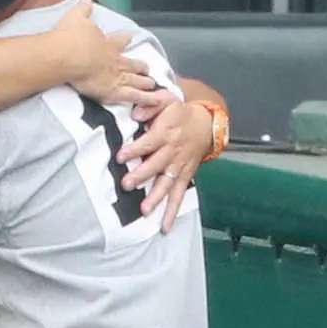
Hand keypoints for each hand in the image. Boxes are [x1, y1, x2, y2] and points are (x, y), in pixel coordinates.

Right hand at [55, 0, 156, 104]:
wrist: (69, 55)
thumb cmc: (71, 37)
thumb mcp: (76, 18)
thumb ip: (83, 10)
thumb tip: (86, 0)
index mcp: (107, 44)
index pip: (119, 41)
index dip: (125, 39)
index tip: (130, 37)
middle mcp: (115, 60)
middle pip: (131, 63)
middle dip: (139, 65)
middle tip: (146, 67)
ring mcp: (117, 76)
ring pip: (135, 80)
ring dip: (144, 82)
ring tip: (152, 84)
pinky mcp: (114, 91)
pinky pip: (134, 96)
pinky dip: (146, 98)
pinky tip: (155, 100)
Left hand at [117, 95, 212, 233]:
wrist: (205, 123)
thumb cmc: (179, 112)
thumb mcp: (167, 100)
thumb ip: (151, 104)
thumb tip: (135, 113)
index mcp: (166, 132)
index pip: (149, 142)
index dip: (135, 149)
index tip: (121, 156)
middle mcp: (172, 151)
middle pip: (157, 165)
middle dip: (142, 175)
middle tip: (127, 185)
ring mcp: (179, 166)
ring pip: (167, 183)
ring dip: (156, 197)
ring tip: (145, 210)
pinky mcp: (185, 176)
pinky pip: (179, 195)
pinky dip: (173, 211)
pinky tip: (164, 227)